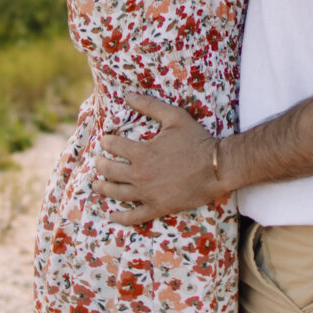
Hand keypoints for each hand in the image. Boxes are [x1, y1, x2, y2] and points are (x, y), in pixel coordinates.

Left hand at [90, 91, 223, 224]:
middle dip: (101, 164)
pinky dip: (121, 217)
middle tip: (98, 161)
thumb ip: (150, 105)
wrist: (217, 167)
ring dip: (103, 187)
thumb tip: (127, 95)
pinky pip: (134, 217)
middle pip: (110, 170)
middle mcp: (140, 175)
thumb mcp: (174, 117)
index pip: (113, 146)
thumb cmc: (196, 140)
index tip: (105, 140)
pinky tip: (112, 215)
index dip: (106, 142)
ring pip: (117, 193)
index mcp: (142, 153)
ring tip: (96, 184)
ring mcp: (148, 194)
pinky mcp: (158, 207)